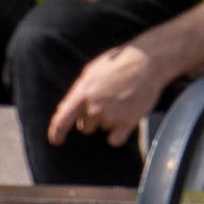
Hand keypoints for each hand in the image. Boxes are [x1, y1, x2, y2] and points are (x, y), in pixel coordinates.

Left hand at [46, 39, 172, 148]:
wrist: (147, 62)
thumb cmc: (117, 64)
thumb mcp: (91, 73)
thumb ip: (77, 92)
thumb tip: (63, 110)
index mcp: (82, 93)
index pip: (62, 120)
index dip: (56, 133)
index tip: (56, 140)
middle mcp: (94, 108)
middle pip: (85, 127)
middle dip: (91, 119)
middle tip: (106, 102)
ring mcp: (111, 116)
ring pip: (102, 130)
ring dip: (108, 121)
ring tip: (120, 102)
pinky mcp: (128, 123)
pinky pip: (115, 140)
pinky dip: (118, 134)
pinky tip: (125, 118)